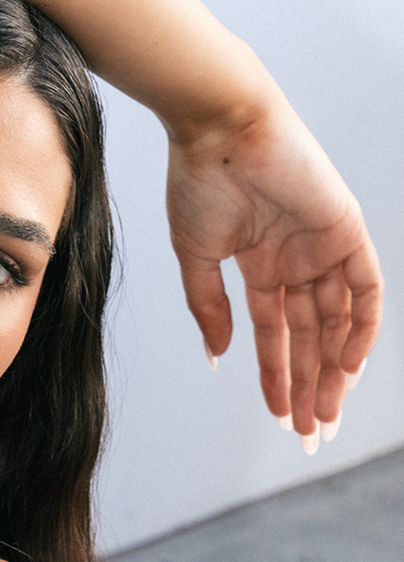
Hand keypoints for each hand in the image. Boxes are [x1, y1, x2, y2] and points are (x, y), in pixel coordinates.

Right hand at [167, 99, 383, 440]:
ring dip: (333, 370)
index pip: (278, 334)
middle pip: (311, 337)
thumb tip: (217, 357)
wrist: (219, 128)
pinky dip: (361, 328)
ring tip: (324, 413)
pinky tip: (348, 367)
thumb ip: (208, 308)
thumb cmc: (199, 181)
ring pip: (338, 322)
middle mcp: (298, 259)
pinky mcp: (346, 228)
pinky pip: (365, 288)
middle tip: (309, 433)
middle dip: (310, 386)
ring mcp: (324, 245)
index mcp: (262, 265)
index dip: (279, 378)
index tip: (279, 418)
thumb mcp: (196, 257)